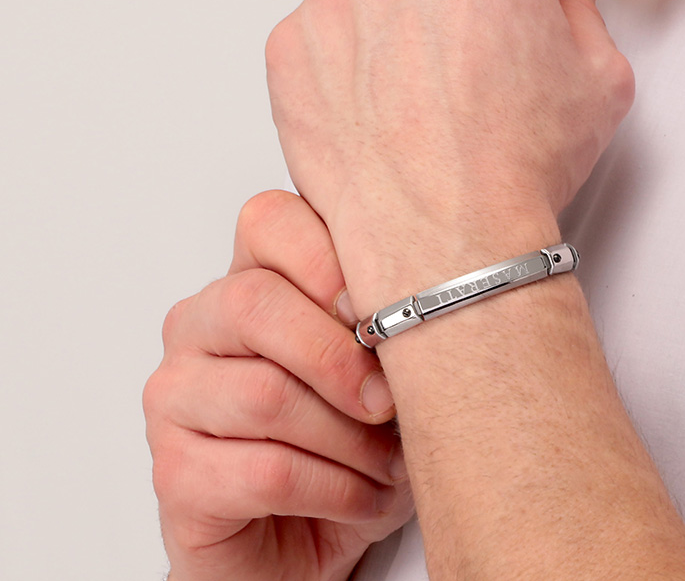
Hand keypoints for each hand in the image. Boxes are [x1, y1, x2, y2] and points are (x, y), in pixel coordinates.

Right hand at [146, 190, 412, 580]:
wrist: (314, 535)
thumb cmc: (357, 431)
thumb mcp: (389, 359)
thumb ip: (390, 310)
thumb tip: (437, 292)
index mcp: (250, 276)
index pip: (267, 221)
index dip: (328, 257)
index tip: (382, 306)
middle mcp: (198, 326)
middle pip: (254, 302)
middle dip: (341, 356)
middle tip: (392, 399)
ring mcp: (175, 399)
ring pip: (264, 394)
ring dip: (349, 437)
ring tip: (392, 460)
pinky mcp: (174, 475)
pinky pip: (264, 472)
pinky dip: (335, 488)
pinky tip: (366, 497)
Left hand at [264, 0, 634, 309]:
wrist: (444, 245)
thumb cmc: (518, 165)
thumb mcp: (603, 77)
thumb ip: (583, 4)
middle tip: (473, 54)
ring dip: (399, 17)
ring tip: (423, 91)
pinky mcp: (293, 41)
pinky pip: (328, 28)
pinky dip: (349, 58)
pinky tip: (382, 107)